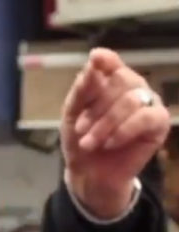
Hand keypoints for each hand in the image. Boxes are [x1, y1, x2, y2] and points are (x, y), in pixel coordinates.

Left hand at [61, 48, 169, 218]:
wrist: (89, 173)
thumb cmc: (80, 139)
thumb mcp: (72, 114)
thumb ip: (82, 90)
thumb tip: (92, 63)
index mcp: (108, 81)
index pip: (110, 63)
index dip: (106, 59)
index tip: (96, 58)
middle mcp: (131, 87)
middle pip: (121, 80)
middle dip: (97, 107)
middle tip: (80, 129)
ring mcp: (147, 103)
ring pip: (131, 100)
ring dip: (106, 123)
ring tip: (89, 142)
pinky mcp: (159, 123)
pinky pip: (146, 117)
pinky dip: (124, 130)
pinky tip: (110, 143)